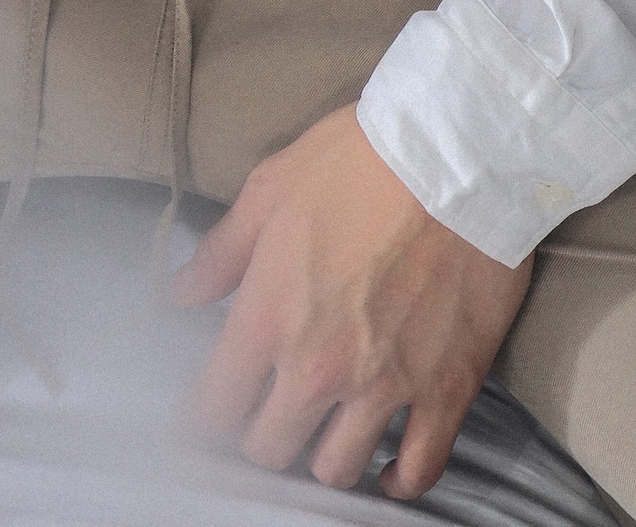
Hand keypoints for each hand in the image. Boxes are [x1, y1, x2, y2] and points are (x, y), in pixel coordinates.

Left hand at [171, 103, 531, 500]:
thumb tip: (179, 292)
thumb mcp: (270, 189)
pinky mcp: (445, 390)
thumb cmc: (357, 161)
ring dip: (324, 457)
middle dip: (260, 437)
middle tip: (269, 416)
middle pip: (269, 449)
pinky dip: (400, 481)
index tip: (205, 419)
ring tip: (326, 433)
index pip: (214, 407)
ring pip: (337, 469)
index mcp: (268, 318)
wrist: (456, 155)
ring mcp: (385, 386)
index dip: (202, 421)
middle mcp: (319, 367)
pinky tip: (388, 470)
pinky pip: (420, 469)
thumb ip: (221, 252)